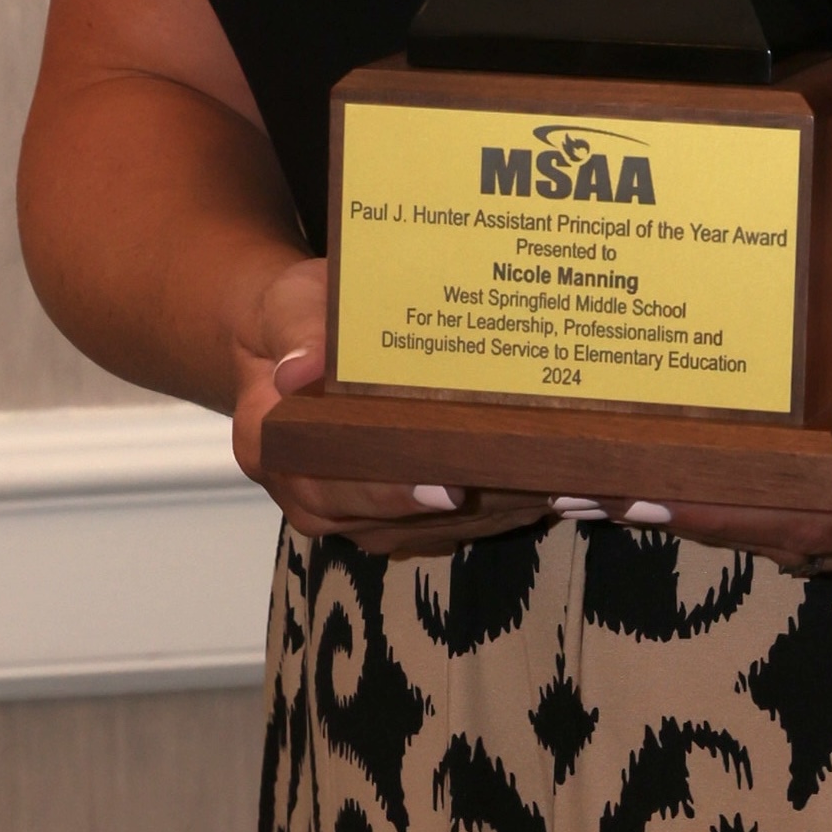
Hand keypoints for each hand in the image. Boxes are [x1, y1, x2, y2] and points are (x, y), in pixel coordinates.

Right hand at [228, 255, 535, 556]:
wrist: (301, 334)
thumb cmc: (297, 316)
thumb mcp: (288, 303)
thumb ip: (297, 330)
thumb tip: (298, 369)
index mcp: (274, 449)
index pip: (330, 485)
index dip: (390, 493)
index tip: (448, 489)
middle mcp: (315, 496)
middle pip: (395, 518)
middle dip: (467, 505)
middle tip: (532, 483)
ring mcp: (361, 513)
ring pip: (433, 528)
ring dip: (495, 512)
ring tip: (557, 484)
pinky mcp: (402, 514)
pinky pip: (452, 524)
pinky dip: (502, 508)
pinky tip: (553, 487)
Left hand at [652, 274, 831, 579]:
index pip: (800, 524)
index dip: (716, 514)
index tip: (636, 498)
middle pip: (788, 539)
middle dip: (698, 518)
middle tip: (600, 492)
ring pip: (805, 534)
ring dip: (728, 517)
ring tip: (643, 489)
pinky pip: (829, 517)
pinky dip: (772, 505)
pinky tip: (733, 479)